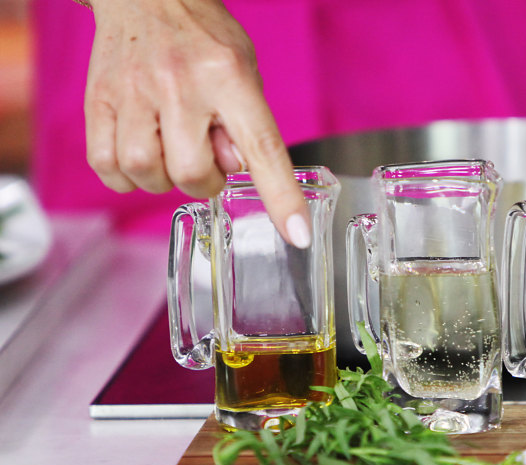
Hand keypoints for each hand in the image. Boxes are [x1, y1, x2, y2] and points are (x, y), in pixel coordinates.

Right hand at [84, 0, 310, 246]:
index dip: (281, 197)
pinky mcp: (97, 100)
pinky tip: (140, 152)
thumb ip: (246, 125)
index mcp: (229, 76)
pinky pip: (107, 166)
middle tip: (204, 154)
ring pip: (147, 174)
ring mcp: (133, 92)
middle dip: (205, 180)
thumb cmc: (202, 37)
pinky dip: (125, 175)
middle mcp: (180, 84)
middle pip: (193, 174)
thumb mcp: (244, 70)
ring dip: (164, 178)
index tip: (298, 234)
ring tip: (170, 148)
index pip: (262, 149)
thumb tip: (235, 171)